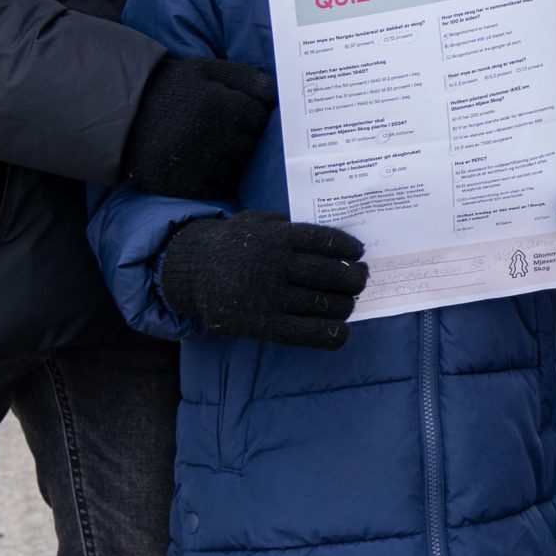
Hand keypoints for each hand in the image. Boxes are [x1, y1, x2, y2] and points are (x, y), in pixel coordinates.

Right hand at [121, 56, 278, 201]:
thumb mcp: (206, 69)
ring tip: (208, 144)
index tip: (233, 110)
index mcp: (215, 104)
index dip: (249, 113)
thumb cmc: (171, 88)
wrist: (124, 116)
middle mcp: (207, 136)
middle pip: (250, 143)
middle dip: (241, 135)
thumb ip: (245, 76)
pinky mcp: (184, 186)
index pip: (259, 115)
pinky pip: (218, 186)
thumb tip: (276, 93)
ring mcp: (195, 164)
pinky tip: (201, 162)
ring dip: (230, 158)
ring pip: (237, 167)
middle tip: (219, 127)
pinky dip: (215, 177)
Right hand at [158, 211, 367, 347]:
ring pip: (323, 304)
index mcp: (276, 237)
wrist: (194, 272)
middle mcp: (274, 266)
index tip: (358, 252)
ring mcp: (269, 297)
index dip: (348, 247)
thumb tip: (332, 242)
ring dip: (345, 304)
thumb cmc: (234, 244)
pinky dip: (331, 333)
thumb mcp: (257, 222)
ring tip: (348, 301)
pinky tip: (342, 330)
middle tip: (361, 278)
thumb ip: (288, 226)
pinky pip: (306, 332)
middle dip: (355, 278)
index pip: (324, 241)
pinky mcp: (263, 325)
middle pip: (331, 274)